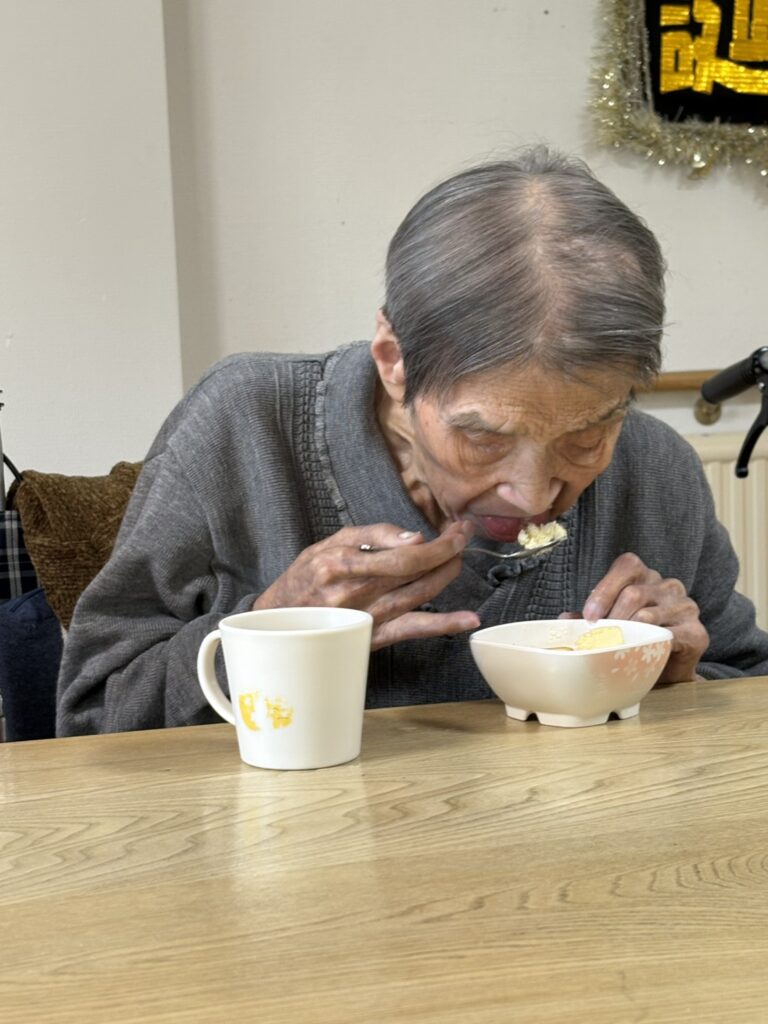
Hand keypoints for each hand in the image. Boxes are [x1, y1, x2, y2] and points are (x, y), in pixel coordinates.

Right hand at [252, 521, 479, 649]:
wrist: (279, 621)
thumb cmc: (304, 578)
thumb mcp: (327, 543)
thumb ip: (371, 535)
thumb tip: (414, 537)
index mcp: (342, 564)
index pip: (403, 552)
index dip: (437, 541)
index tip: (455, 529)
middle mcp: (355, 592)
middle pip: (416, 571)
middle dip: (448, 551)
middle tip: (464, 536)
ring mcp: (366, 617)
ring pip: (420, 594)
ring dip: (448, 575)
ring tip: (461, 559)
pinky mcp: (373, 637)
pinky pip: (413, 629)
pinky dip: (444, 624)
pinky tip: (469, 619)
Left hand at [566, 552, 708, 682]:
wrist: (668, 672)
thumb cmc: (636, 641)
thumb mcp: (610, 625)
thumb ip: (591, 618)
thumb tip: (564, 619)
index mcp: (646, 577)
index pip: (627, 566)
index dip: (604, 590)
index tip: (589, 616)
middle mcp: (669, 586)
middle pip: (633, 593)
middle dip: (611, 619)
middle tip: (598, 638)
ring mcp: (686, 607)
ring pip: (648, 615)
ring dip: (627, 634)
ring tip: (616, 648)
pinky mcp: (697, 632)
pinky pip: (670, 635)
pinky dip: (650, 645)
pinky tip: (642, 652)